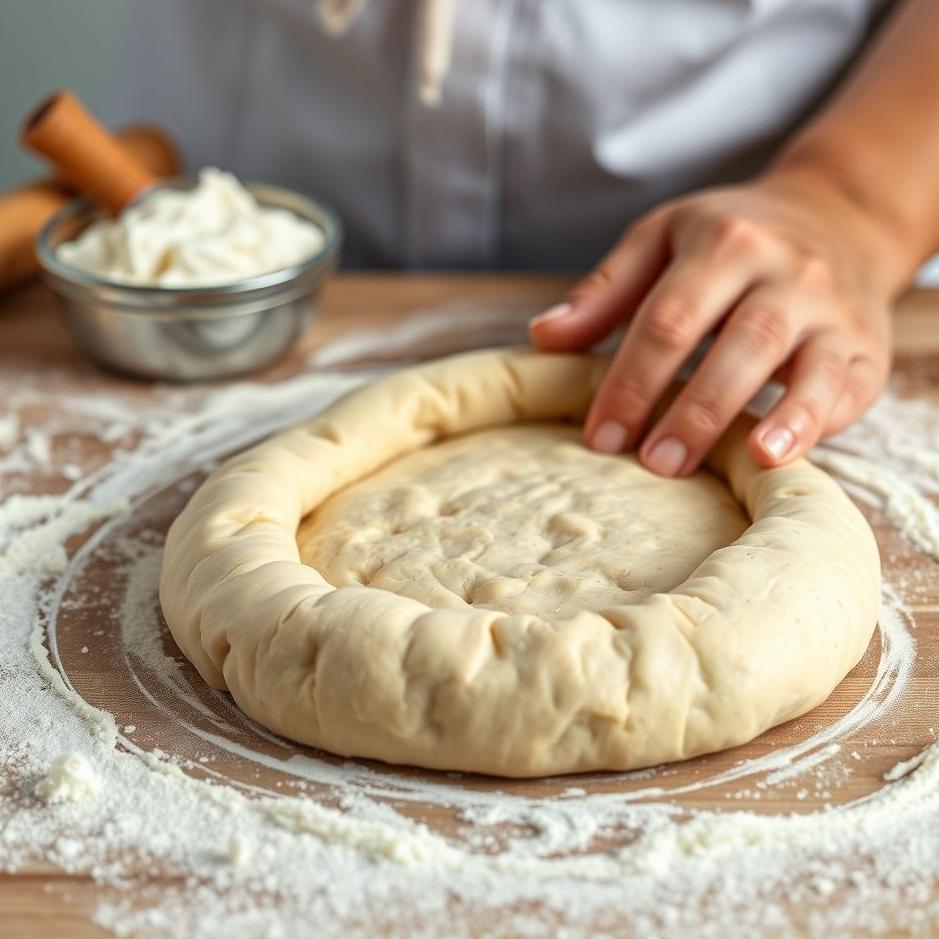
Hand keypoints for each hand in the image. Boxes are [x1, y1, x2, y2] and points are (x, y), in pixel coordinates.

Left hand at [529, 169, 895, 475]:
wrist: (837, 215)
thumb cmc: (730, 236)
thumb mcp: (662, 240)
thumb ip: (605, 291)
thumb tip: (542, 337)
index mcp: (722, 241)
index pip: (668, 319)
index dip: (630, 381)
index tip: (600, 436)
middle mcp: (784, 270)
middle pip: (735, 343)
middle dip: (691, 409)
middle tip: (650, 463)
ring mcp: (830, 308)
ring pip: (800, 363)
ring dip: (762, 418)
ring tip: (729, 463)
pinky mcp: (864, 344)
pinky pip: (846, 386)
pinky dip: (817, 422)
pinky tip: (782, 457)